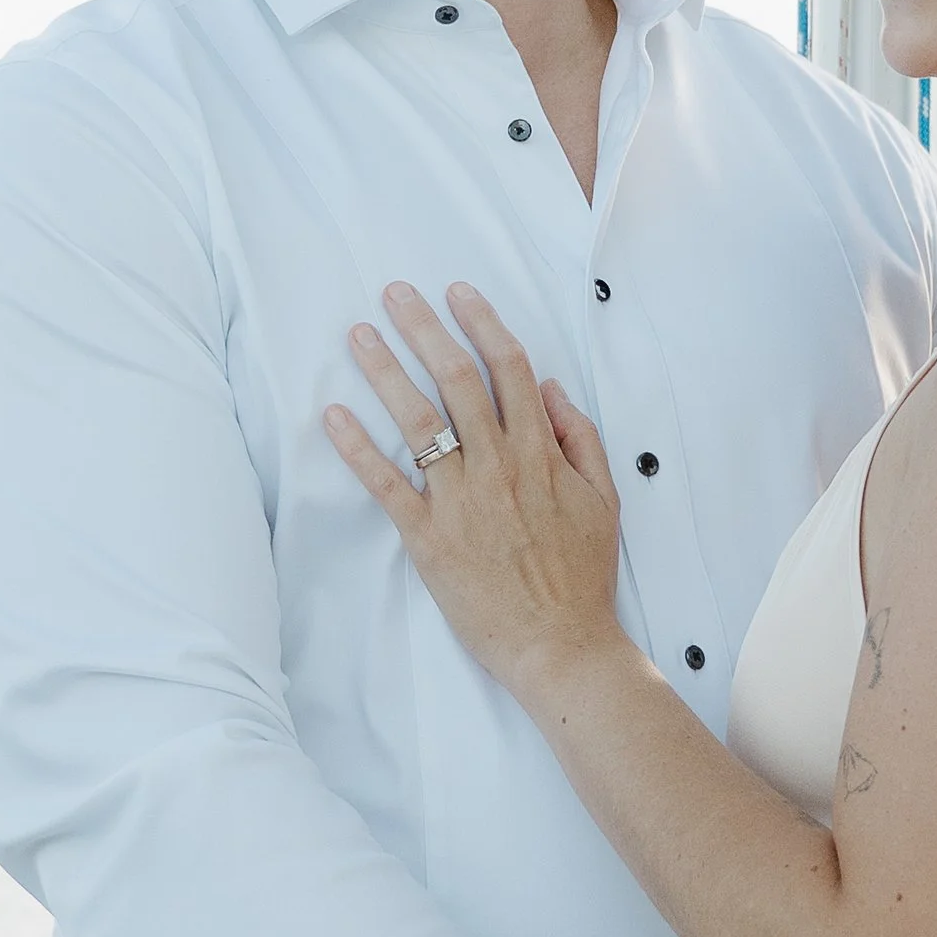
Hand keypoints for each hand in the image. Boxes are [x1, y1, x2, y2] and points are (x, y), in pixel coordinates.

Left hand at [323, 281, 624, 701]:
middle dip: (424, 328)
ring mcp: (460, 501)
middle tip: (395, 293)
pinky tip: (333, 416)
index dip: (482, 323)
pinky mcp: (428, 538)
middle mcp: (497, 466)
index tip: (459, 292)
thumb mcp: (604, 499)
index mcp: (539, 453)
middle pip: (455, 379)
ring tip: (359, 335)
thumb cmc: (583, 575)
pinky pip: (386, 485)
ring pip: (417, 420)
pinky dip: (357, 449)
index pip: (508, 369)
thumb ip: (578, 438)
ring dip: (384, 371)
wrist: (562, 644)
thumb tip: (549, 388)